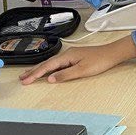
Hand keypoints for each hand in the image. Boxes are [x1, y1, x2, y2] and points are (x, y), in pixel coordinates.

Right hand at [20, 37, 135, 83]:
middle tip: (22, 78)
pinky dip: (49, 68)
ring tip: (29, 74)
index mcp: (67, 56)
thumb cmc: (100, 61)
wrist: (112, 54)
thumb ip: (65, 75)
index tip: (26, 80)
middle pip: (46, 64)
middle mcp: (67, 54)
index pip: (47, 66)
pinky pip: (58, 64)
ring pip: (51, 64)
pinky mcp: (75, 58)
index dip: (35, 74)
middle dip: (33, 71)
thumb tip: (50, 79)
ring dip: (40, 69)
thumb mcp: (82, 70)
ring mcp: (70, 56)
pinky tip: (47, 71)